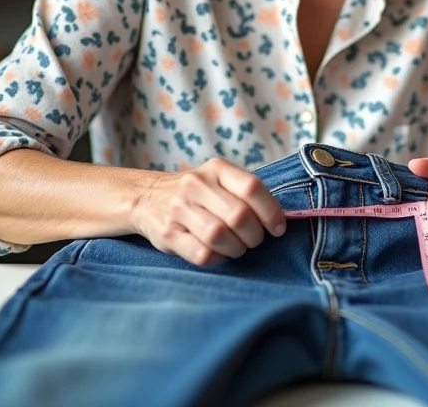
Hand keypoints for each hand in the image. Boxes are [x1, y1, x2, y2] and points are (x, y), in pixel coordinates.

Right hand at [130, 158, 285, 266]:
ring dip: (236, 249)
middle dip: (254, 235)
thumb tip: (280, 218)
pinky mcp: (167, 234)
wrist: (147, 197)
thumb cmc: (197, 194)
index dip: (271, 212)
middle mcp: (196, 185)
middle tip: (253, 240)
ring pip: (220, 236)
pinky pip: (202, 254)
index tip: (278, 228)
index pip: (252, 188)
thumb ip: (246, 193)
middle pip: (239, 216)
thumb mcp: (219, 180)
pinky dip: (218, 259)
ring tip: (237, 247)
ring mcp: (179, 209)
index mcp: (216, 169)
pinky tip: (219, 254)